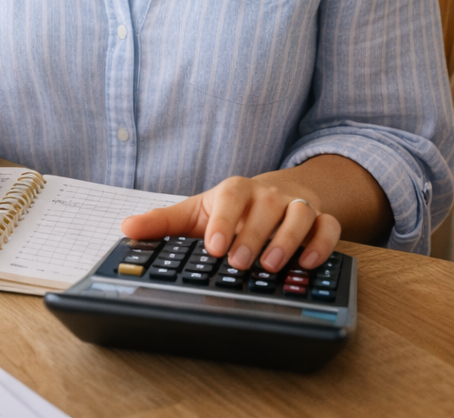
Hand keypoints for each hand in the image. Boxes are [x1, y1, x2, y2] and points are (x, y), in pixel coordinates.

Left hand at [120, 175, 341, 271]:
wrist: (277, 192)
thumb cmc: (232, 208)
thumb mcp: (196, 212)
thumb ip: (163, 222)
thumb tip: (126, 228)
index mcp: (236, 190)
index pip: (230, 197)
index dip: (224, 220)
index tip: (213, 248)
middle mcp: (268, 195)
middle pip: (265, 208)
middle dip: (252, 236)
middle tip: (239, 264)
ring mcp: (297, 206)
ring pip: (299, 215)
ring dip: (288, 240)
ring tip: (271, 266)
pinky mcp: (322, 220)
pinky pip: (329, 228)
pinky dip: (322, 243)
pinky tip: (308, 263)